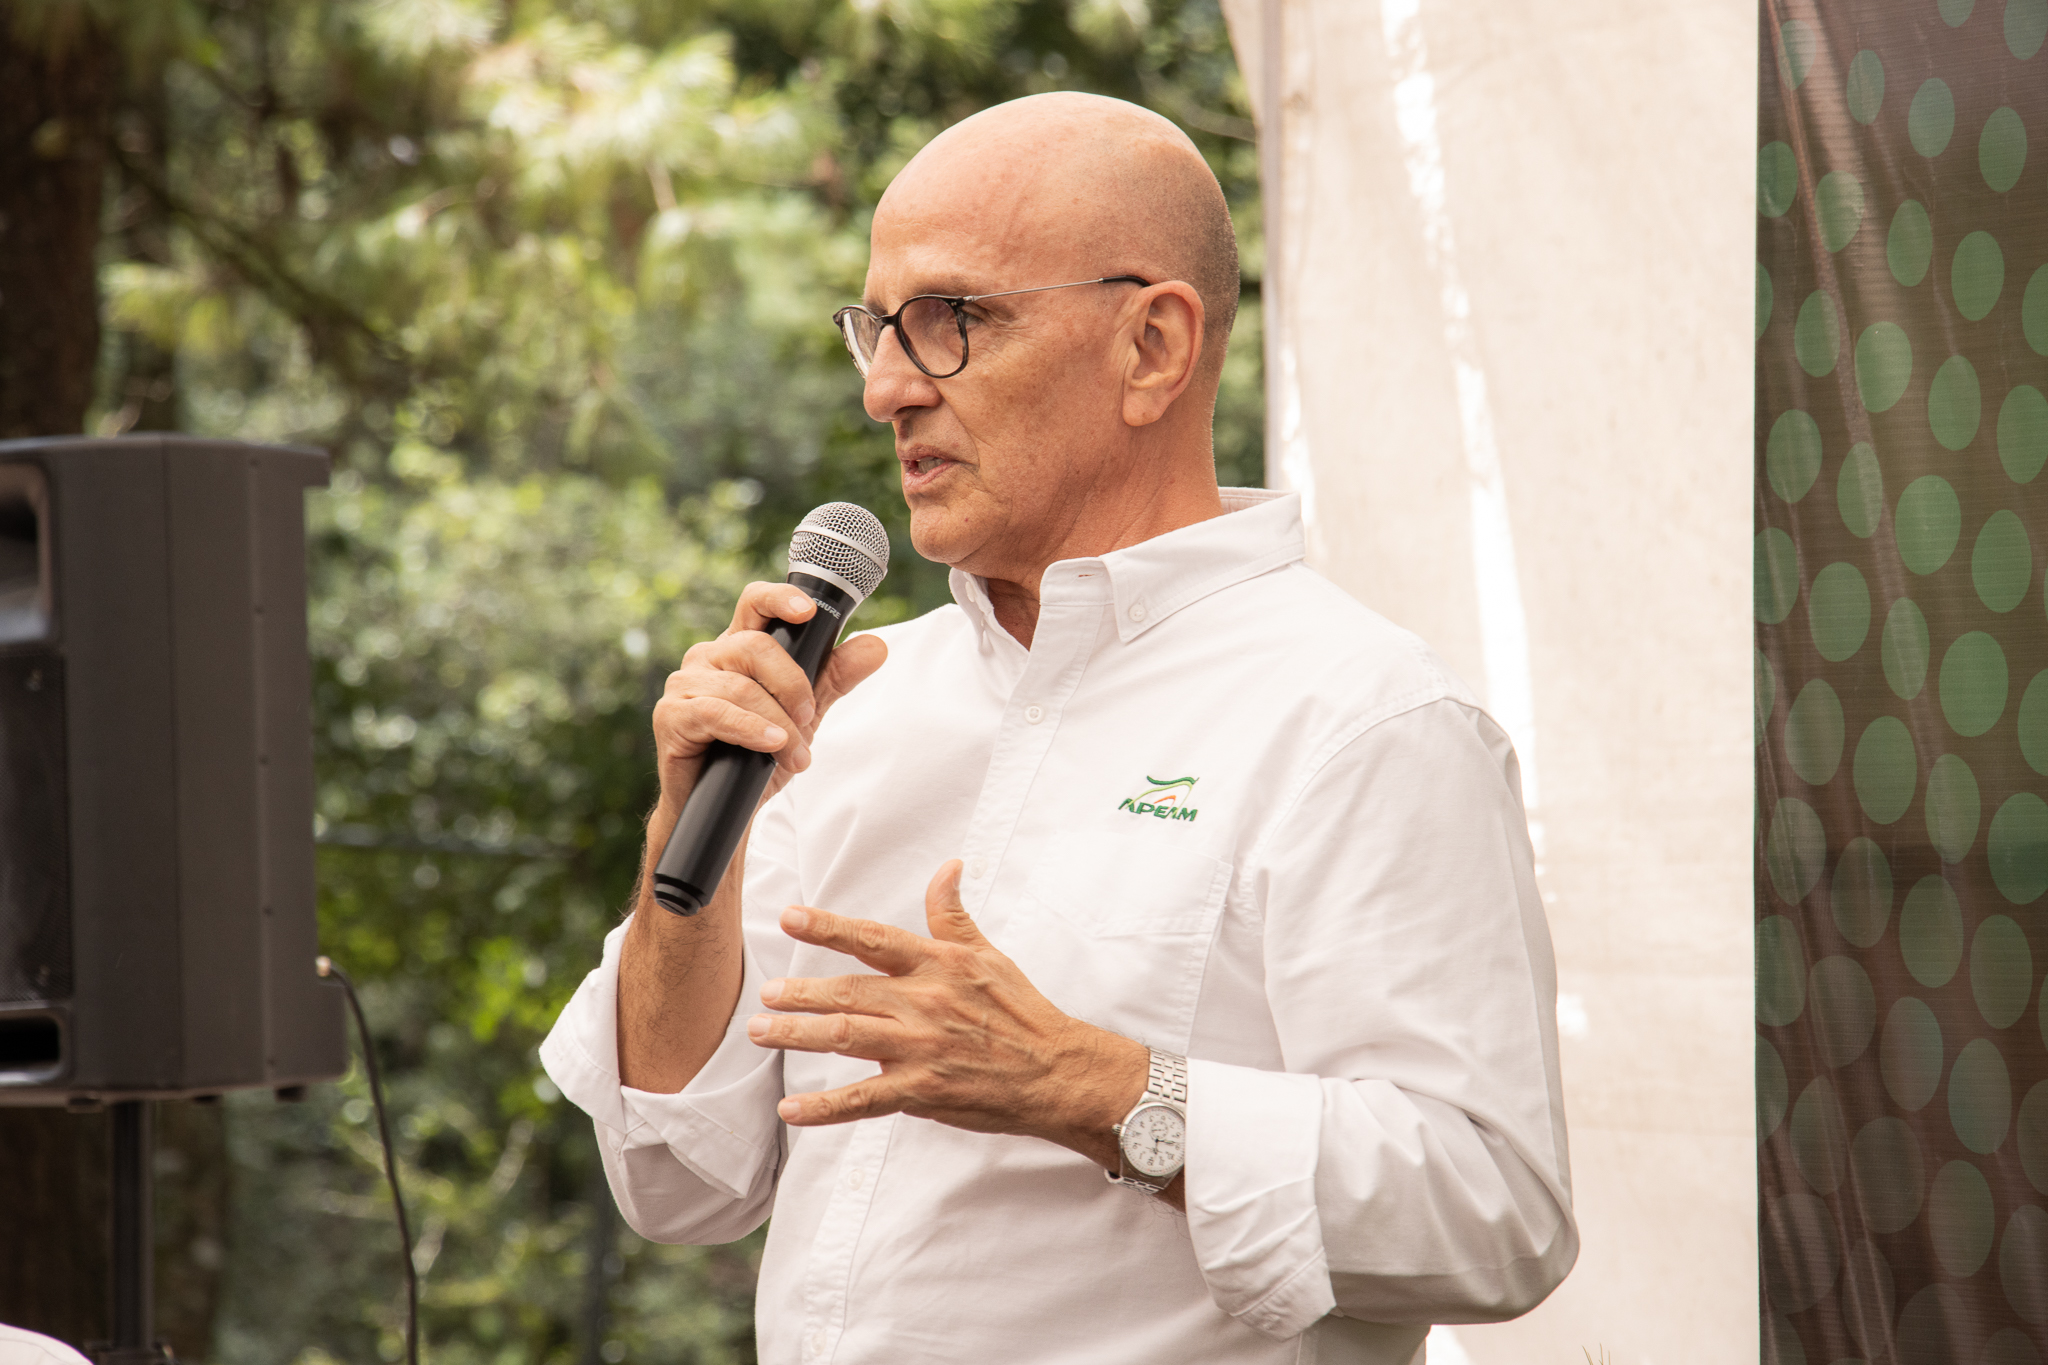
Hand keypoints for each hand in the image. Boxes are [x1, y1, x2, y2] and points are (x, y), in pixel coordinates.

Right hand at [652, 580, 887, 808]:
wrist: (727, 808)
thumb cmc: (758, 754)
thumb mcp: (805, 713)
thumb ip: (833, 677)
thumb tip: (877, 646)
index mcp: (738, 647)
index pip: (755, 603)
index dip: (779, 598)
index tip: (808, 611)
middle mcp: (708, 657)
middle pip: (755, 647)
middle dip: (793, 685)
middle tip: (810, 717)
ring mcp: (685, 684)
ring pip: (742, 687)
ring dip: (778, 723)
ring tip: (796, 754)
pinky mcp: (672, 715)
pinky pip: (716, 713)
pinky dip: (751, 730)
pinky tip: (771, 745)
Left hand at [746, 861, 1150, 1162]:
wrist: (1056, 1071)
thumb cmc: (1022, 1013)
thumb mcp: (988, 954)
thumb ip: (952, 915)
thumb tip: (948, 868)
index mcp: (937, 965)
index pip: (873, 939)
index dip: (829, 927)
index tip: (791, 918)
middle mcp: (924, 1003)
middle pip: (848, 992)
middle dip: (800, 994)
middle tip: (765, 995)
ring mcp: (920, 1049)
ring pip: (846, 1038)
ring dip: (798, 1035)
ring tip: (762, 1033)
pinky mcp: (921, 1092)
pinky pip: (863, 1099)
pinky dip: (824, 1107)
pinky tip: (792, 1109)